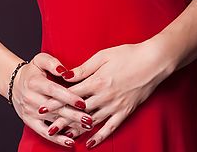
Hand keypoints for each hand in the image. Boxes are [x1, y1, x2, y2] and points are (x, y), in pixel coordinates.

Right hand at [11, 52, 93, 147]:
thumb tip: (64, 70)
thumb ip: (52, 62)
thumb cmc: (33, 71)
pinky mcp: (30, 122)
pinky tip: (70, 142)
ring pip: (53, 121)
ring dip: (70, 126)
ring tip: (86, 128)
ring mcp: (30, 112)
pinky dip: (57, 139)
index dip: (69, 97)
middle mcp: (32, 99)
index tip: (83, 102)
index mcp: (35, 83)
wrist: (14, 84)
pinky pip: (44, 133)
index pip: (54, 91)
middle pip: (56, 109)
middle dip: (74, 115)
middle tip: (90, 119)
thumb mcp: (40, 60)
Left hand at [42, 41, 171, 147]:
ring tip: (62, 137)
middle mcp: (105, 96)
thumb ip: (84, 68)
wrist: (153, 61)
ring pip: (92, 122)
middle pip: (78, 111)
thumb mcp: (103, 55)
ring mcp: (115, 106)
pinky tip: (90, 143)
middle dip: (62, 120)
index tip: (43, 107)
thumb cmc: (128, 54)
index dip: (55, 102)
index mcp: (97, 81)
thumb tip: (66, 76)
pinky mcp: (125, 111)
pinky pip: (110, 127)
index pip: (71, 95)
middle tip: (48, 128)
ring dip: (76, 130)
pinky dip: (100, 137)